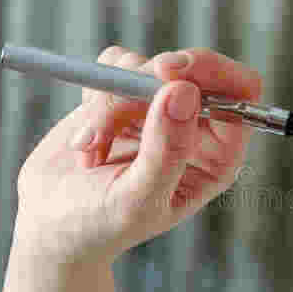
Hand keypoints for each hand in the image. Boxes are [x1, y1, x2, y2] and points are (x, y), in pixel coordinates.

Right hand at [13, 46, 262, 264]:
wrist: (52, 223)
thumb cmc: (99, 225)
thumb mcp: (137, 200)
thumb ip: (166, 151)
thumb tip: (185, 92)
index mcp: (217, 158)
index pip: (240, 95)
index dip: (212, 73)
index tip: (166, 73)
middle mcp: (194, 130)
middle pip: (193, 70)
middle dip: (145, 85)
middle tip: (110, 106)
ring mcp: (159, 109)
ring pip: (145, 67)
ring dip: (109, 104)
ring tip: (92, 149)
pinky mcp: (125, 96)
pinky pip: (116, 65)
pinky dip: (93, 96)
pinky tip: (87, 139)